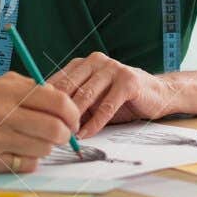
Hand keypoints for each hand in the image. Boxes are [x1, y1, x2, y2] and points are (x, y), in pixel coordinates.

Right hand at [0, 73, 80, 173]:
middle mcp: (4, 113)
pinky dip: (30, 161)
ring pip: (44, 149)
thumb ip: (33, 90)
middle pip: (56, 129)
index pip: (59, 102)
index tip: (72, 120)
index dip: (73, 114)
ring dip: (46, 147)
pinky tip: (18, 152)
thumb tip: (65, 104)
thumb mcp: (2, 86)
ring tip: (33, 141)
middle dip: (65, 135)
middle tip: (62, 135)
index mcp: (11, 90)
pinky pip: (28, 165)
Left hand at [48, 52, 172, 136]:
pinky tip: (86, 134)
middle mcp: (96, 61)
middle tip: (51, 131)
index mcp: (84, 63)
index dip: (47, 102)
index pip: (58, 80)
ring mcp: (113, 68)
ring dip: (75, 118)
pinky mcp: (128, 81)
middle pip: (69, 87)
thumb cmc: (121, 98)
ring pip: (86, 95)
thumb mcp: (94, 98)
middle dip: (59, 111)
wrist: (157, 93)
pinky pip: (107, 106)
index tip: (38, 120)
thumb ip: (74, 103)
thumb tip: (47, 119)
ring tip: (66, 135)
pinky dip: (94, 123)